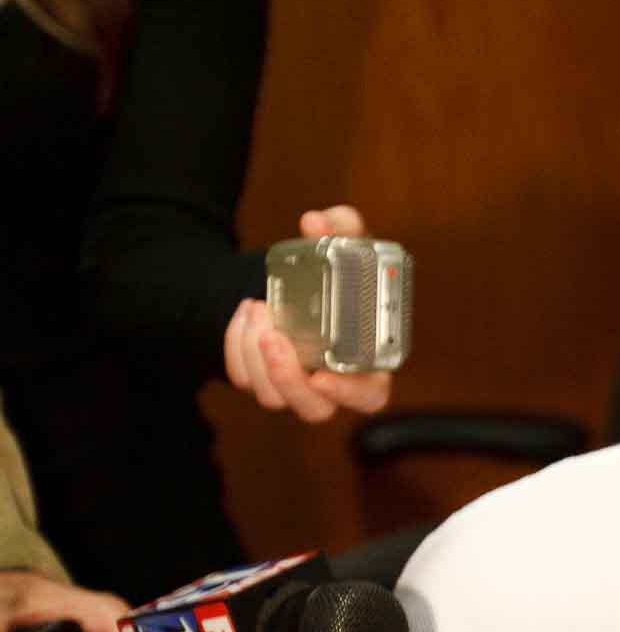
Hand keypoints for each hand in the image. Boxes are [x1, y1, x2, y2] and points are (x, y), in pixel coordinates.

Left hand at [225, 204, 393, 421]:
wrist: (294, 281)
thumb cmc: (333, 270)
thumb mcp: (346, 243)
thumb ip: (342, 227)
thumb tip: (315, 222)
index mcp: (368, 360)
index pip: (370, 395)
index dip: (350, 393)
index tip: (324, 376)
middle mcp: (333, 380)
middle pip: (315, 409)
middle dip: (288, 380)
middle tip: (274, 339)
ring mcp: (295, 383)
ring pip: (273, 396)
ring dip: (256, 357)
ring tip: (259, 309)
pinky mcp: (262, 378)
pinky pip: (244, 378)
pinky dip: (237, 347)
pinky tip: (247, 312)